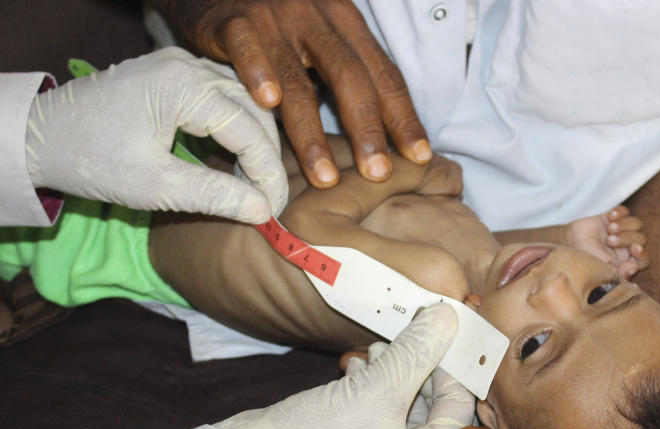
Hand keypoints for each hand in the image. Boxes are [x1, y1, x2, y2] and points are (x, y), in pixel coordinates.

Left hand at [25, 47, 286, 223]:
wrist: (40, 137)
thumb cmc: (92, 160)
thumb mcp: (155, 186)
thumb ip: (214, 196)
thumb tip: (263, 212)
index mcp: (182, 86)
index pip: (250, 131)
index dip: (268, 175)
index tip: (275, 212)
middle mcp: (188, 66)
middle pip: (255, 110)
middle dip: (267, 158)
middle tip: (270, 202)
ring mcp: (181, 65)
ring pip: (245, 101)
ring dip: (257, 141)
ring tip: (256, 184)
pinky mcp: (174, 74)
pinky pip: (224, 97)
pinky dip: (239, 127)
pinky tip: (238, 159)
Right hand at [161, 0, 430, 187]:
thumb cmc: (278, 23)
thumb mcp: (322, 40)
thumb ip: (348, 78)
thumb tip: (386, 137)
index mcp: (347, 23)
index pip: (384, 74)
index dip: (403, 116)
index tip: (421, 157)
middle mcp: (316, 17)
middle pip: (350, 76)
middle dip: (367, 129)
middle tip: (378, 174)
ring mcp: (275, 16)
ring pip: (298, 77)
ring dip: (312, 132)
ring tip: (325, 177)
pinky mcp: (233, 19)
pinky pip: (246, 46)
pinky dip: (258, 73)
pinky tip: (268, 103)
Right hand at [215, 303, 473, 428]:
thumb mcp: (375, 389)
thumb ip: (416, 352)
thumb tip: (448, 318)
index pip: (458, 415)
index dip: (451, 370)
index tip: (442, 333)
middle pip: (434, 413)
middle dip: (419, 370)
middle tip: (407, 336)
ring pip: (406, 411)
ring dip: (395, 375)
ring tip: (374, 349)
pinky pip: (382, 419)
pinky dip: (375, 390)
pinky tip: (356, 367)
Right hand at [566, 205, 648, 278]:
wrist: (568, 243)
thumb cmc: (584, 259)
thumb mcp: (600, 269)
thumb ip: (618, 272)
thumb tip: (634, 266)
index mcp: (626, 262)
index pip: (644, 259)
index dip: (642, 254)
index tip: (634, 248)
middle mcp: (626, 247)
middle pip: (641, 239)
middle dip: (627, 238)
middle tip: (610, 240)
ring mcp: (621, 231)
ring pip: (636, 224)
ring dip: (624, 225)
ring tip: (609, 228)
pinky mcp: (613, 218)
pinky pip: (625, 211)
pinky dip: (620, 213)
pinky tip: (609, 217)